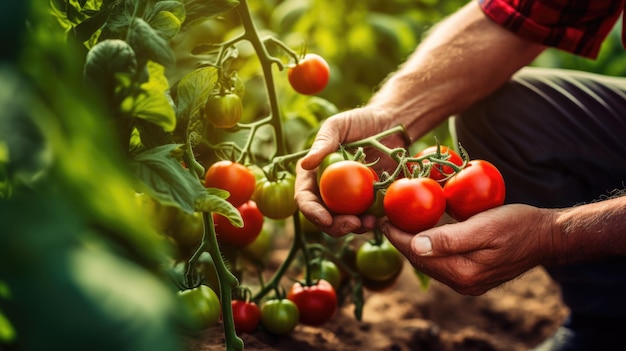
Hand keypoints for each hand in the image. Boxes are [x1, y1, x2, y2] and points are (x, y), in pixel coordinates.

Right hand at [295, 106, 407, 236]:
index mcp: (314, 175)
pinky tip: (381, 221)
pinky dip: (372, 224)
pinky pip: (368, 219)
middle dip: (335, 226)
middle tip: (352, 224)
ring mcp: (349, 200)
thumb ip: (322, 143)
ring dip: (355, 228)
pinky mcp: (370, 203)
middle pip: (324, 217)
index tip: (325, 219)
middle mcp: (328, 191)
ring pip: (345, 223)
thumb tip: (305, 164)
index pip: (305, 198)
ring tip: (370, 223)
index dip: (312, 212)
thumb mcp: (338, 126)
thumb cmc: (360, 121)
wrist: (391, 125)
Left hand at [383, 204, 555, 294]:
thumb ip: (449, 239)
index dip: (397, 236)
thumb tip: (416, 245)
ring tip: (401, 223)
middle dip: (402, 240)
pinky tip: (425, 231)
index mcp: (463, 273)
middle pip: (421, 260)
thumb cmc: (518, 225)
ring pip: (430, 261)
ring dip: (415, 243)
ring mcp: (468, 282)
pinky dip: (431, 246)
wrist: (547, 236)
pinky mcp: (474, 275)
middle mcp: (463, 282)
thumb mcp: (483, 227)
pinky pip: (443, 261)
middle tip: (387, 218)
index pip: (418, 254)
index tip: (382, 218)